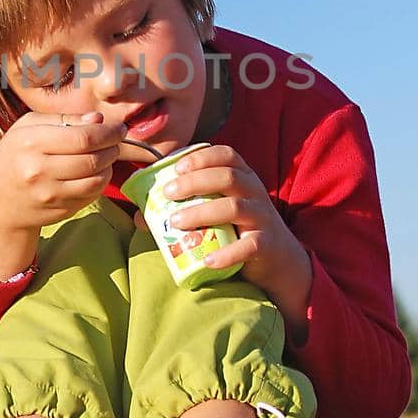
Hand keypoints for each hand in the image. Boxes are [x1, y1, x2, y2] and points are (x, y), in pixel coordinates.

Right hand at [0, 110, 124, 234]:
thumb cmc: (14, 156)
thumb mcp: (27, 127)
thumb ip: (63, 118)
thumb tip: (97, 119)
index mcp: (30, 142)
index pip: (82, 137)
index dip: (108, 132)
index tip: (118, 127)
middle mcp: (39, 170)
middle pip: (93, 159)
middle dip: (113, 147)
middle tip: (116, 140)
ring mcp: (50, 195)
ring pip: (97, 180)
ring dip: (110, 166)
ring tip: (106, 155)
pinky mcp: (60, 211)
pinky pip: (92, 195)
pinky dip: (100, 182)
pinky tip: (95, 172)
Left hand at [159, 144, 312, 323]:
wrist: (279, 261)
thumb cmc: (239, 231)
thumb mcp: (216, 215)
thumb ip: (185, 209)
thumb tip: (139, 215)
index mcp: (243, 178)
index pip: (226, 155)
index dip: (201, 157)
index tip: (175, 166)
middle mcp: (255, 192)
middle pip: (227, 177)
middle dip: (194, 182)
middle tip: (168, 194)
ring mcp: (262, 217)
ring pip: (234, 207)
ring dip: (202, 213)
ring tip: (175, 222)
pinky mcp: (267, 244)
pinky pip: (249, 246)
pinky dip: (228, 253)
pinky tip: (208, 261)